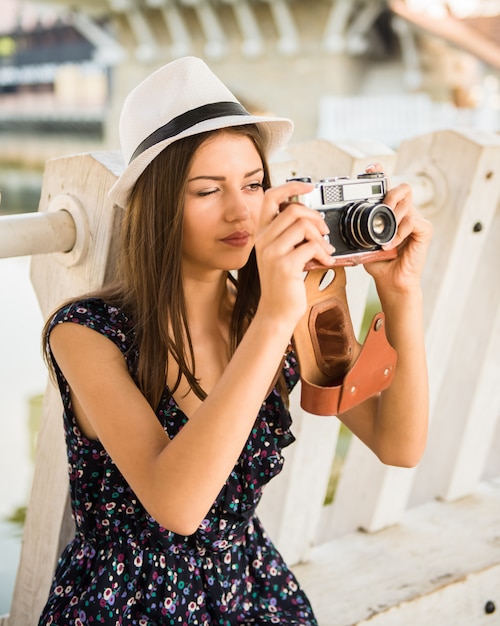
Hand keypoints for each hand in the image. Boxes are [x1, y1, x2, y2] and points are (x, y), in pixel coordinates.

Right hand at [254, 180, 335, 325]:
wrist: (276, 311)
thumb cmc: (282, 284)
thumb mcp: (281, 254)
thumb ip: (289, 235)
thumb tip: (311, 217)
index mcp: (262, 234)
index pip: (270, 197)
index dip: (290, 186)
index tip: (308, 187)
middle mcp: (263, 240)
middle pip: (293, 210)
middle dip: (315, 217)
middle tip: (324, 231)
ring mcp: (272, 253)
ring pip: (302, 225)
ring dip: (321, 236)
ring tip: (325, 249)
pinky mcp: (284, 266)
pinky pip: (310, 246)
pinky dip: (323, 252)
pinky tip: (326, 261)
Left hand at [363, 164, 432, 294]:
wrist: (391, 282)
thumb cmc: (379, 264)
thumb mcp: (363, 243)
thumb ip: (358, 230)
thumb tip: (340, 223)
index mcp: (392, 213)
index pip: (389, 187)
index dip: (381, 174)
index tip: (371, 168)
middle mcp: (406, 213)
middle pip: (403, 188)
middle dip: (389, 195)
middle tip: (381, 210)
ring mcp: (417, 221)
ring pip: (406, 205)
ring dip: (392, 220)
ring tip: (383, 238)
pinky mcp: (425, 231)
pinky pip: (412, 221)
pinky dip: (399, 232)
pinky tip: (391, 245)